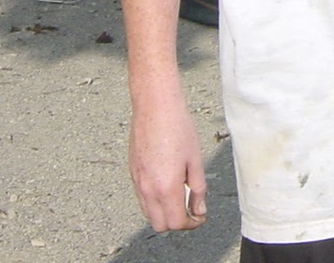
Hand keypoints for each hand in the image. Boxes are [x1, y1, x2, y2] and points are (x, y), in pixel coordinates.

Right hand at [129, 97, 207, 231]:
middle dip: (177, 222)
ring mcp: (137, 183)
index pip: (176, 223)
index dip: (191, 224)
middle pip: (160, 224)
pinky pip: (142, 198)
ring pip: (149, 213)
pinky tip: (169, 184)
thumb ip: (198, 189)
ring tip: (182, 194)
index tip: (200, 216)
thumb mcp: (196, 160)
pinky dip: (155, 200)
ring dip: (165, 211)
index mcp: (166, 187)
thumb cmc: (178, 128)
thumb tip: (199, 210)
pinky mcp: (133, 174)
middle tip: (192, 209)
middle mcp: (148, 189)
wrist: (155, 108)